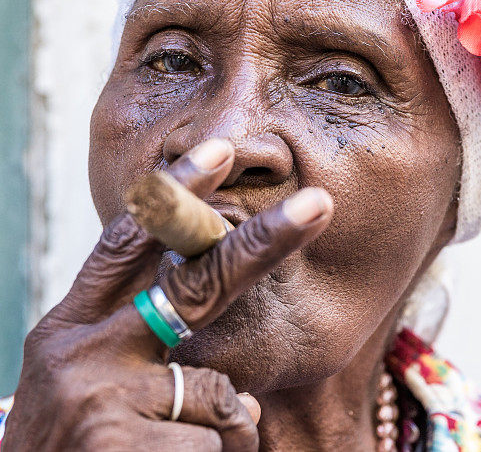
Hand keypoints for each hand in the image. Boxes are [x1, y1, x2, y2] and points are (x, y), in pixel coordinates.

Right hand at [3, 139, 333, 450]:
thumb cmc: (70, 448)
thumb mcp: (84, 385)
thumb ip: (143, 354)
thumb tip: (239, 382)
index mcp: (69, 328)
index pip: (128, 245)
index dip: (175, 195)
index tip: (220, 151)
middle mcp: (82, 352)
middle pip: (195, 283)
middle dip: (263, 242)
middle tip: (319, 205)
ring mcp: (102, 398)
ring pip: (222, 396)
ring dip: (216, 431)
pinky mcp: (123, 445)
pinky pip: (222, 442)